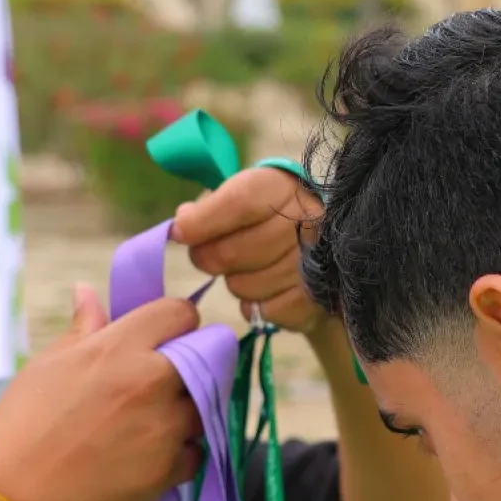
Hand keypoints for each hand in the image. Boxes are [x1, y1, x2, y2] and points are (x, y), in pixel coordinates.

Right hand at [0, 286, 204, 500]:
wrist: (16, 498)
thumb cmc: (22, 425)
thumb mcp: (47, 365)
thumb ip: (83, 328)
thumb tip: (88, 291)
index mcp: (119, 348)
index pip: (179, 312)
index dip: (175, 321)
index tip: (165, 336)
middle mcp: (152, 381)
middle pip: (207, 356)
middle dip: (192, 362)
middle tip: (164, 379)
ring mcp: (166, 426)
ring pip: (205, 405)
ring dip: (188, 408)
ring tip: (153, 420)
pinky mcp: (171, 467)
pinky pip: (196, 450)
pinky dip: (181, 452)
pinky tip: (150, 453)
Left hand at [171, 163, 323, 331]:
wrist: (321, 240)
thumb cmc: (267, 214)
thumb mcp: (241, 194)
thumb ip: (209, 208)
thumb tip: (182, 226)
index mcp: (281, 188)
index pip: (239, 204)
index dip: (203, 222)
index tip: (179, 232)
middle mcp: (306, 222)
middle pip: (232, 253)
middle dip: (209, 258)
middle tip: (210, 255)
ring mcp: (315, 263)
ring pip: (244, 287)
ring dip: (236, 283)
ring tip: (249, 269)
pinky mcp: (317, 299)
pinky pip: (266, 312)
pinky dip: (258, 306)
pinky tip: (267, 290)